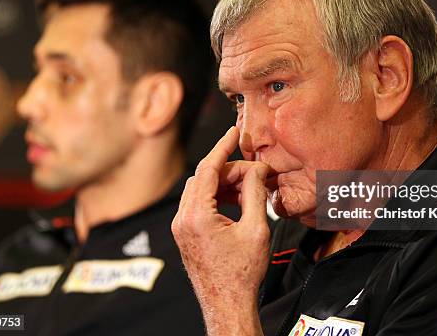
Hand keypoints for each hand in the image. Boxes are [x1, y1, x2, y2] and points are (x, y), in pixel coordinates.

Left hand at [172, 126, 268, 335]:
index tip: (232, 132)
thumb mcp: (256, 229)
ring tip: (248, 187)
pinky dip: (216, 196)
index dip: (222, 147)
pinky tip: (236, 200)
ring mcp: (181, 227)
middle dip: (229, 169)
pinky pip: (198, 203)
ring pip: (200, 189)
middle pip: (204, 177)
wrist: (226, 304)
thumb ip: (254, 194)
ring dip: (223, 183)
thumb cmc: (241, 274)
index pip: (208, 168)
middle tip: (254, 172)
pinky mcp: (185, 234)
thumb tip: (256, 170)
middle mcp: (182, 219)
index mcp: (197, 216)